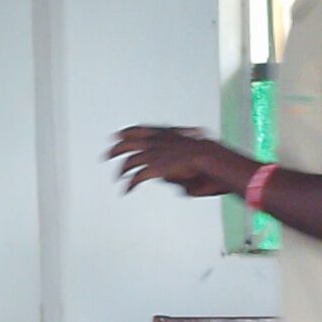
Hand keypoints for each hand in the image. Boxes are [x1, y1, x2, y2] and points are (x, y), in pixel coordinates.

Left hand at [108, 126, 246, 200]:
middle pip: (129, 142)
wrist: (214, 157)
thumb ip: (176, 162)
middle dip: (116, 149)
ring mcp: (154, 153)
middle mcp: (157, 142)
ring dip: (122, 170)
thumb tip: (169, 175)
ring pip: (130, 160)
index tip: (119, 134)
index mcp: (166, 134)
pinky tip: (126, 190)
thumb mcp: (191, 156)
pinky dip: (130, 184)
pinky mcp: (154, 167)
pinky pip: (137, 177)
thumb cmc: (212, 158)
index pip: (142, 130)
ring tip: (117, 177)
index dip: (129, 132)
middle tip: (107, 155)